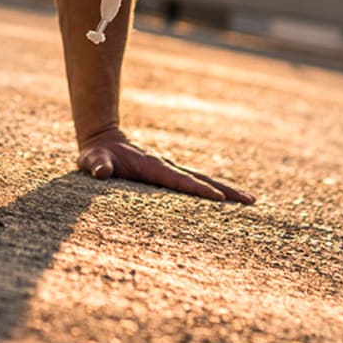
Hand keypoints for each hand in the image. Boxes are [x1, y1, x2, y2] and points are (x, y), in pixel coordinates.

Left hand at [77, 129, 254, 203]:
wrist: (102, 140)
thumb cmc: (96, 156)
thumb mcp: (91, 161)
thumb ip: (96, 166)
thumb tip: (100, 172)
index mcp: (153, 167)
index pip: (180, 181)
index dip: (199, 190)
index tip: (220, 199)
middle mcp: (167, 166)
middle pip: (202, 179)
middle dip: (226, 190)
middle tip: (251, 201)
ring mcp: (171, 169)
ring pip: (204, 180)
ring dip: (226, 190)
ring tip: (251, 200)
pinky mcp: (170, 173)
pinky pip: (197, 182)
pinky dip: (215, 190)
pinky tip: (229, 200)